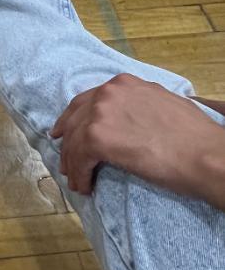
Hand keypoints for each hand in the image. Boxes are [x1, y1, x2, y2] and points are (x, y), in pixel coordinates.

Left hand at [51, 73, 224, 207]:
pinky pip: (79, 160)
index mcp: (123, 83)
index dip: (72, 119)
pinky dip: (80, 176)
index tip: (64, 133)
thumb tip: (126, 118)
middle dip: (68, 143)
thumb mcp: (162, 104)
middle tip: (66, 163)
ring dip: (73, 165)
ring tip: (77, 182)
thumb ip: (138, 105)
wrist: (204, 154)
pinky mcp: (97, 138)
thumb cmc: (192, 136)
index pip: (86, 100)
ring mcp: (100, 114)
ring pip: (74, 142)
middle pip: (75, 120)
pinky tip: (85, 187)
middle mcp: (108, 93)